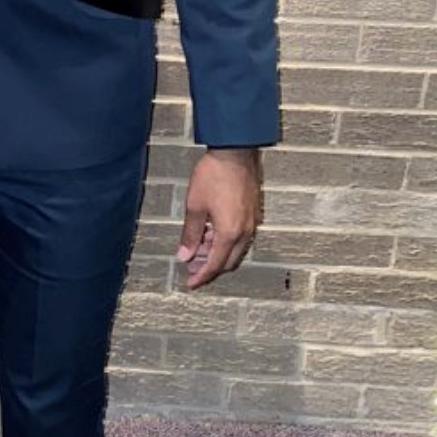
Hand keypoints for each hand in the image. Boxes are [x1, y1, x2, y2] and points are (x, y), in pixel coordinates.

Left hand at [175, 148, 262, 289]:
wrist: (235, 153)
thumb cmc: (213, 177)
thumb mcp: (195, 206)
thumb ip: (190, 234)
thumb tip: (184, 256)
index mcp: (230, 234)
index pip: (215, 264)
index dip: (202, 276)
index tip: (190, 283)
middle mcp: (244, 232)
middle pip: (228, 261)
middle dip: (209, 267)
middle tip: (191, 268)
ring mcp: (251, 223)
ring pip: (235, 250)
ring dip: (217, 254)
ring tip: (197, 250)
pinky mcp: (252, 213)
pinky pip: (239, 237)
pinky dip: (225, 242)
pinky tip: (210, 234)